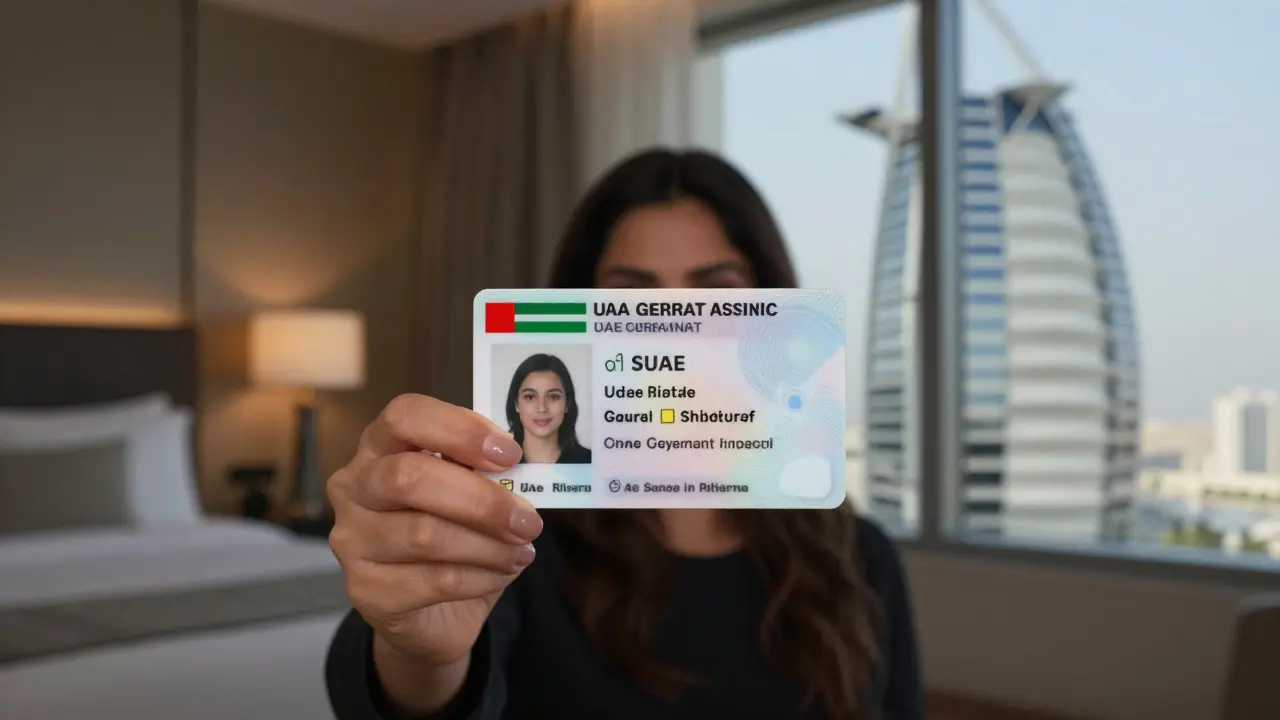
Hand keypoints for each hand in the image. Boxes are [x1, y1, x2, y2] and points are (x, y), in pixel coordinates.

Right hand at [327, 394, 539, 667]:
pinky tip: (503, 573)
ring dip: (488, 545)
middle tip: (527, 520)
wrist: (430, 612)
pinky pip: (433, 580)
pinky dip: (481, 577)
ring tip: (522, 551)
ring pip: (424, 534)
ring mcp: (352, 540)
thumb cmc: (452, 536)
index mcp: (379, 446)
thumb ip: (485, 472)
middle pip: (408, 477)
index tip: (509, 453)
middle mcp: (353, 487)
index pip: (404, 416)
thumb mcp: (470, 492)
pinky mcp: (365, 590)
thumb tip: (518, 472)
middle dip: (480, 500)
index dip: (459, 429)